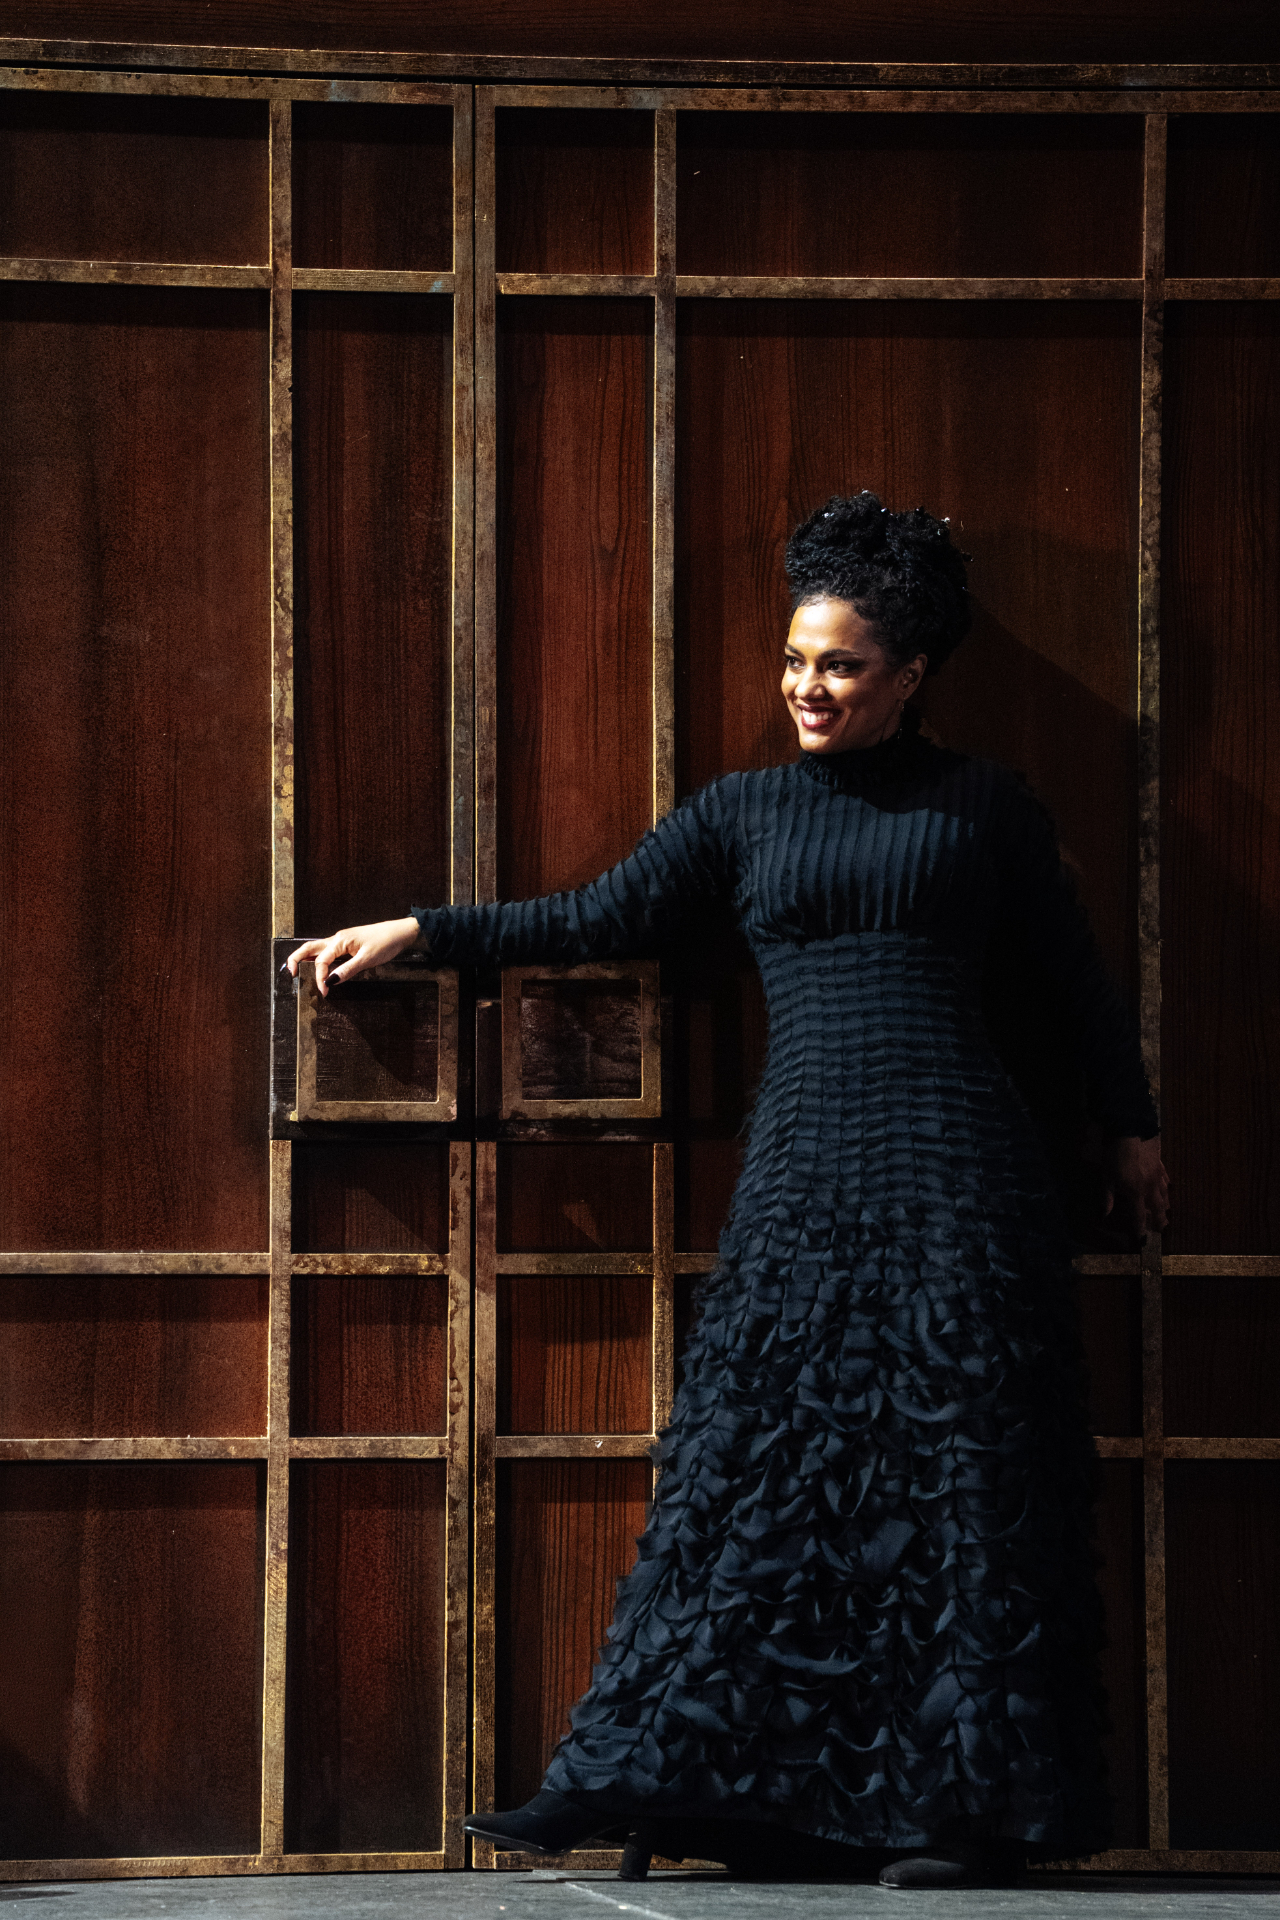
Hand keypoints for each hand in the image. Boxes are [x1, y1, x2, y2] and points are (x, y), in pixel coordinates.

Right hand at [286, 916, 420, 994]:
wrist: (399, 933)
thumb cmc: (385, 943)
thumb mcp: (367, 959)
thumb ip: (347, 970)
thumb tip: (330, 981)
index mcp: (340, 941)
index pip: (321, 961)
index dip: (319, 978)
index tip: (324, 992)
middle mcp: (337, 939)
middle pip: (309, 948)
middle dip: (296, 959)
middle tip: (290, 974)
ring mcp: (341, 941)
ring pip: (316, 949)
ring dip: (305, 959)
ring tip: (298, 972)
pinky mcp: (346, 944)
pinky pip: (327, 951)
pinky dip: (318, 960)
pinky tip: (319, 968)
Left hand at [1103, 1134, 1169, 1239]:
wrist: (1131, 1131)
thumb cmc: (1114, 1154)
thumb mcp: (1106, 1177)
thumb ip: (1107, 1197)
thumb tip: (1105, 1214)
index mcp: (1136, 1193)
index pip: (1139, 1216)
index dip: (1140, 1229)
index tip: (1142, 1239)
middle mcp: (1150, 1188)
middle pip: (1158, 1208)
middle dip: (1159, 1220)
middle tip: (1161, 1229)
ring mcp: (1158, 1175)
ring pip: (1165, 1195)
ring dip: (1165, 1206)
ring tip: (1166, 1213)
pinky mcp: (1161, 1164)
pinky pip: (1166, 1180)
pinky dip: (1167, 1187)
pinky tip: (1167, 1188)